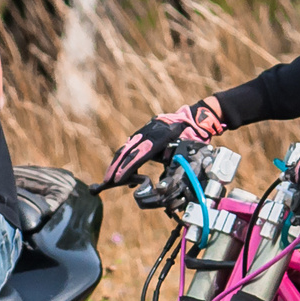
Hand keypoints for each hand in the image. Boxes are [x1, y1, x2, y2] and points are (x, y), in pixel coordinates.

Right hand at [105, 96, 225, 183]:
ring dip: (116, 164)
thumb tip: (158, 175)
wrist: (192, 119)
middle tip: (107, 181)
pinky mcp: (142, 134)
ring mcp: (144, 131)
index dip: (127, 167)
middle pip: (128, 150)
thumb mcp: (186, 148)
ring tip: (109, 179)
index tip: (118, 179)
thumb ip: (171, 159)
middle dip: (116, 167)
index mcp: (160, 136)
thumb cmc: (192, 137)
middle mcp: (148, 132)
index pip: (140, 153)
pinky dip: (124, 160)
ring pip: (126, 148)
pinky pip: (130, 147)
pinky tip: (121, 173)